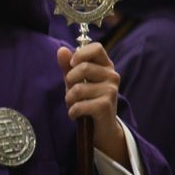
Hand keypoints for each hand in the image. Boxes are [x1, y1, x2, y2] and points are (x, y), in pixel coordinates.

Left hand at [57, 43, 129, 165]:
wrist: (102, 127)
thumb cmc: (88, 99)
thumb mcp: (76, 80)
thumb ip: (68, 66)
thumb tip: (61, 50)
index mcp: (106, 65)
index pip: (96, 47)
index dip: (80, 54)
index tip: (72, 65)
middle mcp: (112, 75)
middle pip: (83, 68)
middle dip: (69, 81)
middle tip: (71, 91)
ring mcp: (111, 90)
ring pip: (78, 88)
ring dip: (69, 99)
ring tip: (73, 104)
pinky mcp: (105, 106)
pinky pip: (80, 105)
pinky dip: (72, 111)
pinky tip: (75, 114)